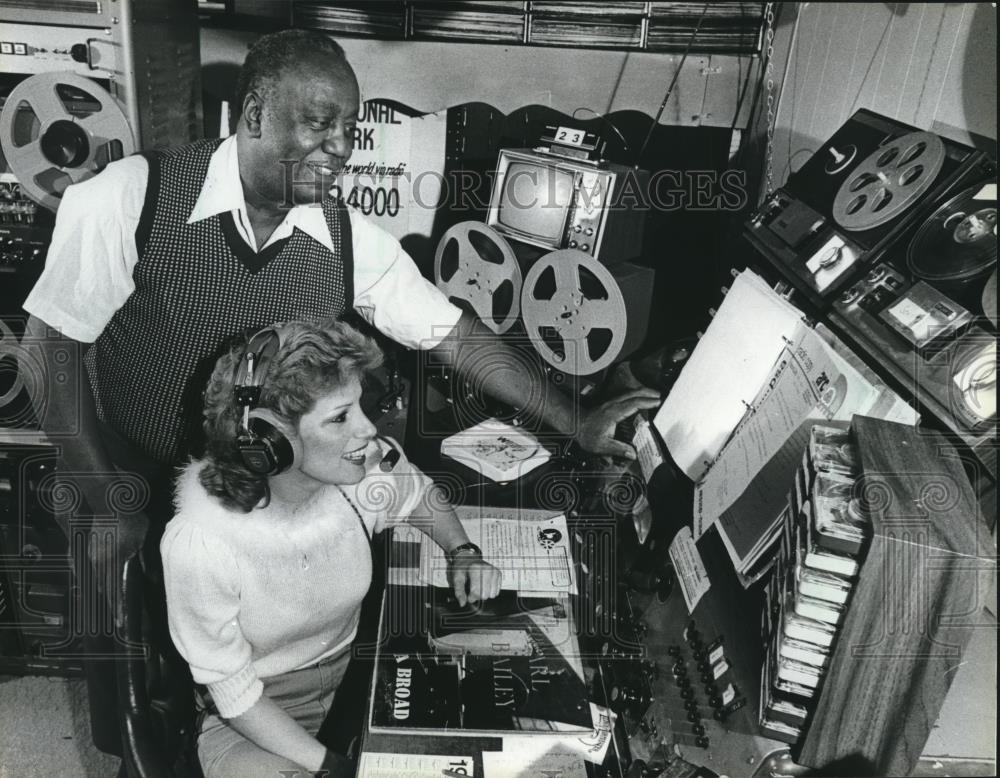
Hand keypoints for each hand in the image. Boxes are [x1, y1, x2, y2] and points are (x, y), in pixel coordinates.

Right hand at [87, 509, 148, 626]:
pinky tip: (102, 586)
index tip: (120, 620)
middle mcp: (99, 561)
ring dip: (105, 593)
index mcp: (114, 560)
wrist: (111, 504)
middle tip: (117, 617)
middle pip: (104, 589)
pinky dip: (97, 581)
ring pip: (97, 581)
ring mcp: (91, 556)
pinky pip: (91, 571)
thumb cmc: (130, 520)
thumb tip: (152, 579)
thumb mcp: (143, 540)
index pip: (116, 590)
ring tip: (112, 605)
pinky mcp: (88, 551)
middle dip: (111, 604)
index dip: (118, 607)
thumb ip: (146, 561)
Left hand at [449, 557, 501, 605]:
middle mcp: (487, 569)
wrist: (469, 559)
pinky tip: (485, 585)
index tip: (468, 595)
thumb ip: (459, 592)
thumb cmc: (462, 569)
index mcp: (475, 569)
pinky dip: (490, 591)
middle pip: (485, 595)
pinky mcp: (498, 574)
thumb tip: (462, 604)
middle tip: (473, 590)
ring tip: (479, 587)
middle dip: (478, 596)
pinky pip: (496, 591)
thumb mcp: (457, 579)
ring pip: (492, 594)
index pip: (476, 592)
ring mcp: (494, 571)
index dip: (471, 597)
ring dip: (484, 594)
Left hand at [575, 388, 661, 458]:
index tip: (658, 401)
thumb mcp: (601, 446)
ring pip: (630, 393)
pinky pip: (627, 396)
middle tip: (662, 396)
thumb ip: (617, 449)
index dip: (647, 401)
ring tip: (656, 397)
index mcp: (613, 412)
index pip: (633, 403)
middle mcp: (613, 404)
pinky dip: (637, 396)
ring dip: (644, 393)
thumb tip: (633, 454)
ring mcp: (612, 402)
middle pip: (634, 393)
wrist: (575, 426)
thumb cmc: (587, 436)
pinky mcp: (611, 404)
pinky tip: (643, 400)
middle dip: (649, 393)